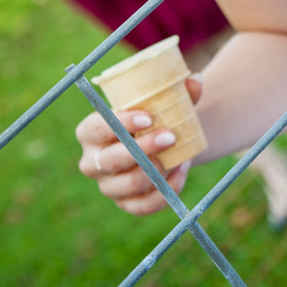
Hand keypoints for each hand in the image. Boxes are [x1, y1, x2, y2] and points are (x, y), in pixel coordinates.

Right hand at [76, 75, 202, 214]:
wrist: (167, 143)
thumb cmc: (159, 117)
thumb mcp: (167, 101)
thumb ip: (180, 91)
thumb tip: (195, 80)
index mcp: (91, 131)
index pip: (96, 128)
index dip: (119, 124)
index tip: (148, 118)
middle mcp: (92, 161)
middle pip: (110, 160)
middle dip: (142, 149)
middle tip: (171, 136)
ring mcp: (107, 185)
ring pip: (127, 185)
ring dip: (156, 171)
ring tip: (178, 156)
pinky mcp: (125, 203)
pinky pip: (143, 206)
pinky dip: (166, 191)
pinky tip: (181, 172)